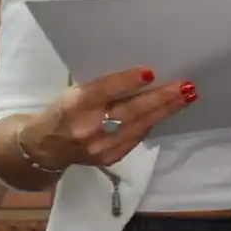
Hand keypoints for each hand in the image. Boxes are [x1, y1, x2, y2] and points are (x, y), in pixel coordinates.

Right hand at [18, 67, 195, 171]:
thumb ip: (102, 86)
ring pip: (139, 126)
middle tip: (185, 86)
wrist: (44, 147)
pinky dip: (151, 122)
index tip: (150, 72)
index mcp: (75, 105)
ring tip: (186, 97)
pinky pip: (136, 138)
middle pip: (130, 111)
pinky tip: (166, 111)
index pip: (103, 92)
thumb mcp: (74, 92)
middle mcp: (88, 128)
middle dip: (161, 98)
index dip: (126, 82)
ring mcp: (100, 147)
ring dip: (165, 110)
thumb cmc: (63, 110)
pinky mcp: (109, 158)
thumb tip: (140, 74)